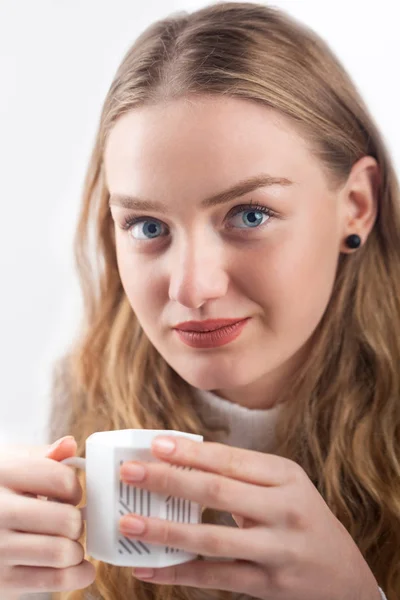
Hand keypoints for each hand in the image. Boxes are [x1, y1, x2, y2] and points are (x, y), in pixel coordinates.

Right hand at [0, 437, 94, 593]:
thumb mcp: (10, 465)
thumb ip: (43, 457)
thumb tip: (70, 445)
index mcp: (3, 475)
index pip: (62, 480)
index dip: (75, 489)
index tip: (69, 496)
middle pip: (67, 519)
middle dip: (76, 522)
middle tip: (68, 522)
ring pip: (63, 552)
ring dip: (75, 550)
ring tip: (66, 543)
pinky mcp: (2, 582)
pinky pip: (56, 580)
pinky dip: (76, 575)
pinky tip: (76, 567)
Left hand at [119, 436, 380, 599]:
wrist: (343, 573)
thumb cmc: (301, 517)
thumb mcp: (284, 486)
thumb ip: (242, 475)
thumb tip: (179, 463)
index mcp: (285, 476)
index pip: (230, 459)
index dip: (190, 452)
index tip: (155, 444)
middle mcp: (283, 509)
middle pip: (217, 491)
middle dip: (169, 479)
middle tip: (130, 472)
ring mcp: (276, 550)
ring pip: (212, 538)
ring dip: (166, 530)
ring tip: (129, 522)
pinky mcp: (267, 585)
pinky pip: (215, 578)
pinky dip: (178, 572)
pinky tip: (148, 568)